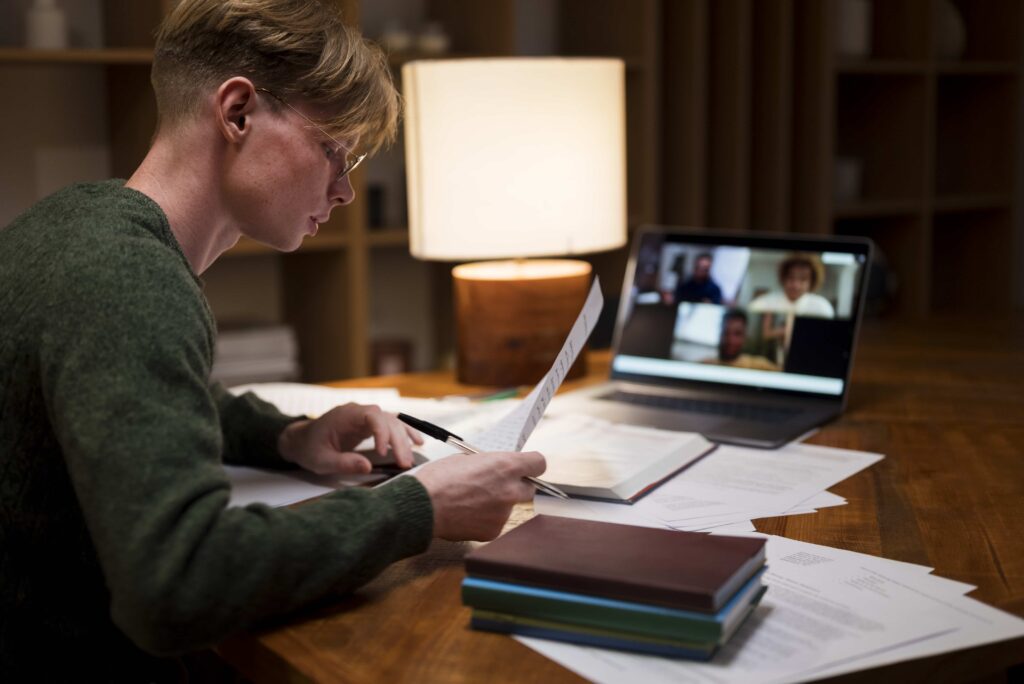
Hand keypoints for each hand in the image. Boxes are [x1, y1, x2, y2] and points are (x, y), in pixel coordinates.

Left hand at [277, 403, 423, 474]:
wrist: (302, 440)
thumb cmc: (309, 448)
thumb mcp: (322, 460)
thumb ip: (344, 463)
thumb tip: (368, 467)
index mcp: (346, 415)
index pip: (372, 416)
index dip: (382, 432)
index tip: (383, 452)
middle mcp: (359, 412)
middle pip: (387, 421)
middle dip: (398, 441)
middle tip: (404, 463)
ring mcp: (365, 417)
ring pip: (392, 422)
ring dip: (404, 439)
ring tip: (411, 458)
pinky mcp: (369, 425)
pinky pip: (390, 425)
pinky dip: (404, 433)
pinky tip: (417, 441)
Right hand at [413, 451, 546, 540]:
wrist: (422, 506)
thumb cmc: (439, 478)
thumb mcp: (467, 458)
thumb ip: (488, 463)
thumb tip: (496, 468)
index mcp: (505, 466)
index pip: (539, 464)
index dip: (531, 465)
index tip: (526, 467)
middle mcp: (510, 490)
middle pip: (529, 489)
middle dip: (516, 486)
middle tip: (496, 485)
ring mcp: (503, 514)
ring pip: (509, 507)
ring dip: (497, 503)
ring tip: (471, 501)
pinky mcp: (493, 531)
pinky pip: (496, 522)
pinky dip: (485, 519)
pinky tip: (467, 514)